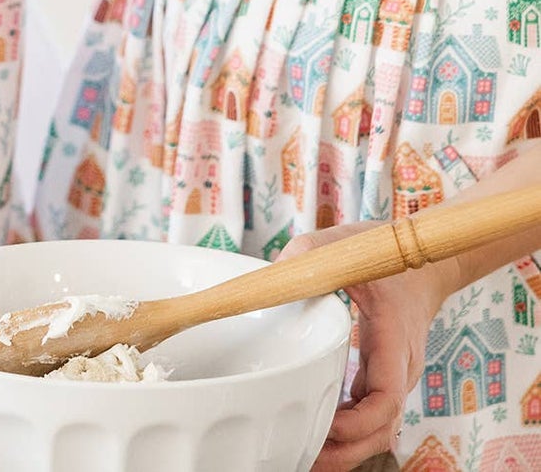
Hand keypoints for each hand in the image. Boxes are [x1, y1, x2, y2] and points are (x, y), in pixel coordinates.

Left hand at [279, 222, 452, 470]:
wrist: (423, 261)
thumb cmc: (385, 254)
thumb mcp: (344, 243)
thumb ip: (307, 254)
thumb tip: (269, 272)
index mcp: (394, 338)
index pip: (387, 397)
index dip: (358, 421)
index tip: (327, 425)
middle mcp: (399, 367)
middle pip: (382, 428)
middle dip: (347, 451)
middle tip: (303, 457)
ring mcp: (393, 375)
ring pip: (377, 428)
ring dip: (346, 447)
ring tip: (303, 455)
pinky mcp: (382, 375)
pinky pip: (369, 413)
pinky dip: (347, 430)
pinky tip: (316, 432)